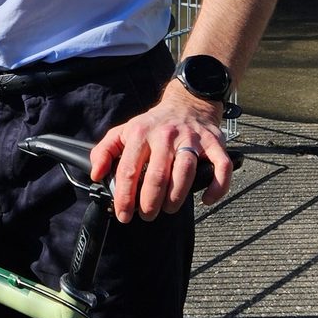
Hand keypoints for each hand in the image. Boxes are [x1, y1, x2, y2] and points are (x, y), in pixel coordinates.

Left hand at [88, 83, 233, 221]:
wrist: (188, 102)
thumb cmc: (154, 124)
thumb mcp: (124, 131)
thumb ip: (105, 151)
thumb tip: (96, 175)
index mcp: (141, 133)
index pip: (130, 169)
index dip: (125, 196)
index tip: (124, 214)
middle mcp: (166, 136)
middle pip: (158, 175)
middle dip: (150, 202)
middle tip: (147, 214)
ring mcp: (192, 139)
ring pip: (186, 172)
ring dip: (176, 197)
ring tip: (169, 208)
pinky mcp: (214, 143)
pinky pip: (221, 167)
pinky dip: (217, 187)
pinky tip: (206, 199)